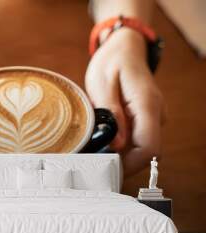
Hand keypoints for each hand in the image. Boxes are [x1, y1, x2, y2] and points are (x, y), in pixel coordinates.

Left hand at [85, 28, 165, 175]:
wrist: (124, 48)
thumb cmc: (111, 62)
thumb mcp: (102, 85)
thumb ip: (111, 114)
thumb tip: (117, 145)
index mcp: (146, 104)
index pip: (149, 147)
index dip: (131, 165)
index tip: (107, 169)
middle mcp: (155, 113)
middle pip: (145, 152)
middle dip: (122, 162)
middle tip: (93, 163)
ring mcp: (152, 116)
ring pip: (140, 147)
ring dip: (120, 154)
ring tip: (94, 151)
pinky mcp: (144, 118)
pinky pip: (136, 138)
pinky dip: (120, 145)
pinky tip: (102, 142)